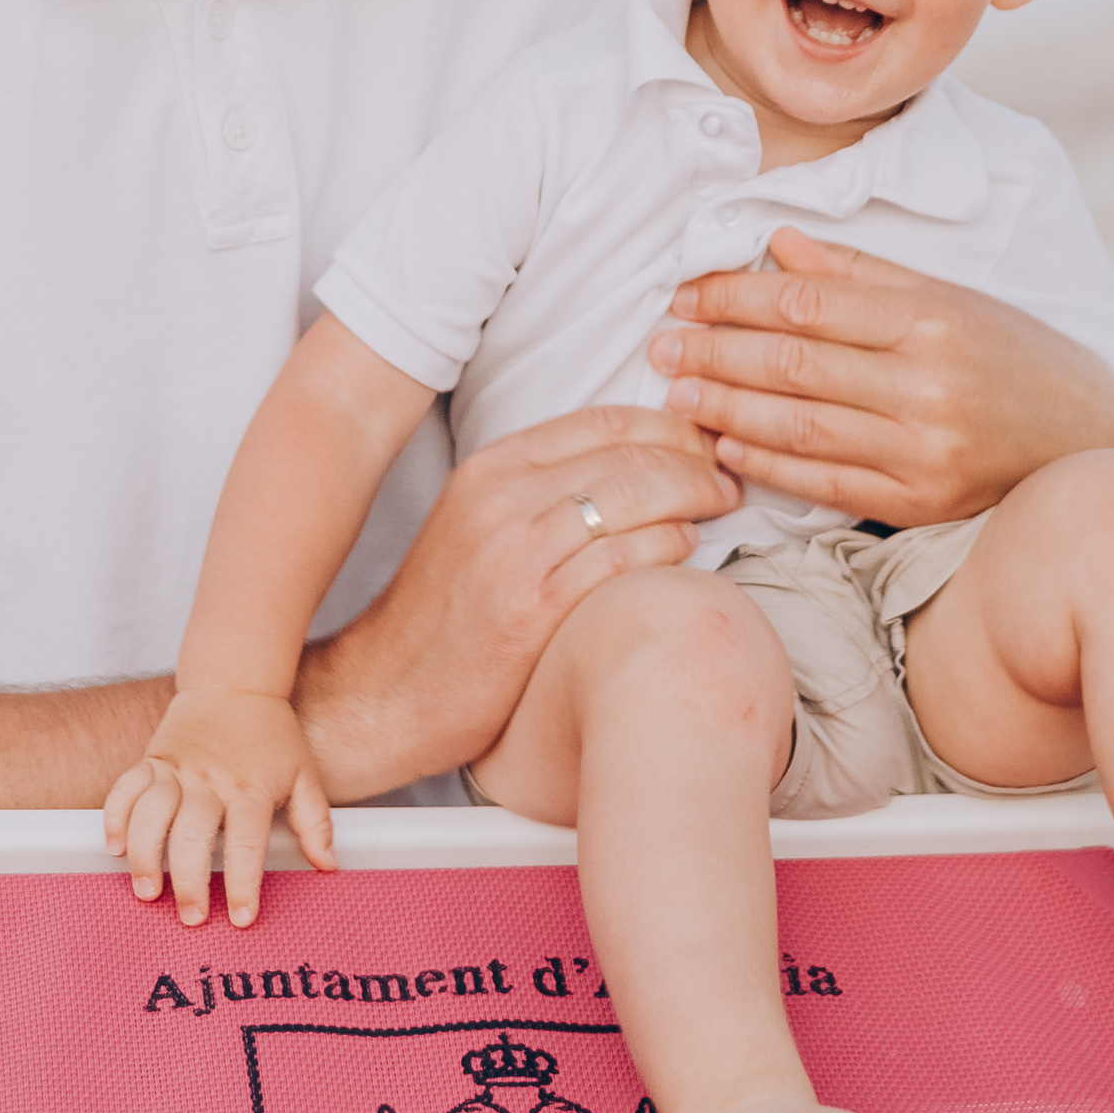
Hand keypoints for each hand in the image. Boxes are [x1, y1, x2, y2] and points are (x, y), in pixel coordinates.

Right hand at [104, 689, 335, 927]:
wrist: (235, 682)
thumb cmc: (272, 736)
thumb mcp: (304, 773)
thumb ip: (315, 822)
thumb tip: (327, 866)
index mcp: (250, 787)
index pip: (246, 841)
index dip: (243, 882)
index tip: (242, 918)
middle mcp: (210, 779)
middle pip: (194, 832)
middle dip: (189, 879)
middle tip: (192, 916)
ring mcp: (177, 768)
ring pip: (153, 812)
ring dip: (146, 853)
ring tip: (147, 890)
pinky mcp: (153, 759)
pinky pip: (126, 787)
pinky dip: (115, 816)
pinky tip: (114, 846)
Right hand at [293, 404, 739, 802]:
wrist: (385, 691)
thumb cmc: (443, 615)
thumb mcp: (477, 524)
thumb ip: (541, 490)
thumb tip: (627, 470)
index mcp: (490, 469)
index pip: (603, 420)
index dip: (669, 425)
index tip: (706, 440)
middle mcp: (501, 498)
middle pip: (628, 453)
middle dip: (695, 458)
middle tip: (729, 475)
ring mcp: (514, 552)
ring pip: (633, 497)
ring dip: (693, 496)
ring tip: (722, 505)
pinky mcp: (529, 611)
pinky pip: (620, 560)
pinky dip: (666, 546)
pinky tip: (686, 548)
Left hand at [647, 230, 1113, 531]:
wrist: (1089, 437)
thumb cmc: (1012, 354)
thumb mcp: (947, 297)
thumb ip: (858, 274)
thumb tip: (776, 244)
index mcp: (932, 319)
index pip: (806, 304)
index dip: (734, 296)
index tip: (686, 293)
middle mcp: (928, 385)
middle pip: (793, 364)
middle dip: (716, 351)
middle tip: (660, 342)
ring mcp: (925, 450)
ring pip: (800, 426)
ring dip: (727, 408)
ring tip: (677, 391)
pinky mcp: (922, 502)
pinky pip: (826, 482)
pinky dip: (768, 464)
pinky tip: (725, 444)